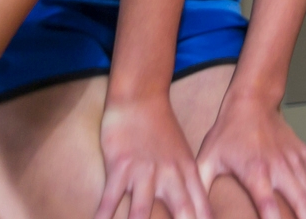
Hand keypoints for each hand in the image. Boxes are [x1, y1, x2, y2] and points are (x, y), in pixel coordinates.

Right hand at [98, 94, 211, 218]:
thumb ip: (187, 186)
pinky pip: (110, 198)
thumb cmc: (161, 133)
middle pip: (180, 213)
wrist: (142, 98)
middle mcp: (170, 175)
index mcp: (188, 174)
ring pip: (142, 210)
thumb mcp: (182, 159)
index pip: (202, 209)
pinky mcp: (121, 166)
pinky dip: (103, 217)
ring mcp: (145, 171)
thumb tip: (197, 213)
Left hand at [196, 93, 305, 218]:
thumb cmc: (228, 132)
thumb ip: (201, 189)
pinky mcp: (302, 154)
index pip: (268, 203)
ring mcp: (294, 159)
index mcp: (256, 170)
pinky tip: (304, 205)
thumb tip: (193, 212)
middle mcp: (279, 166)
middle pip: (302, 201)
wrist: (253, 101)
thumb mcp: (207, 160)